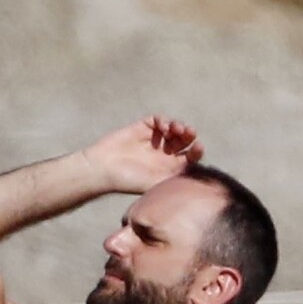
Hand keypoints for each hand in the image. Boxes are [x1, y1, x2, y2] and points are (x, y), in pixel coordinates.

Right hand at [80, 116, 203, 193]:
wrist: (104, 169)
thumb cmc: (129, 181)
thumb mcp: (156, 183)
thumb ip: (175, 176)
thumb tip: (197, 171)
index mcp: (169, 167)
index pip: (190, 157)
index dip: (197, 150)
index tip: (198, 147)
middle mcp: (164, 153)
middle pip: (184, 140)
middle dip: (189, 135)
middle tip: (190, 133)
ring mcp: (153, 139)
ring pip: (173, 128)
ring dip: (178, 126)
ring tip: (176, 129)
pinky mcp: (142, 128)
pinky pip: (158, 120)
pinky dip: (163, 120)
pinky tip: (162, 127)